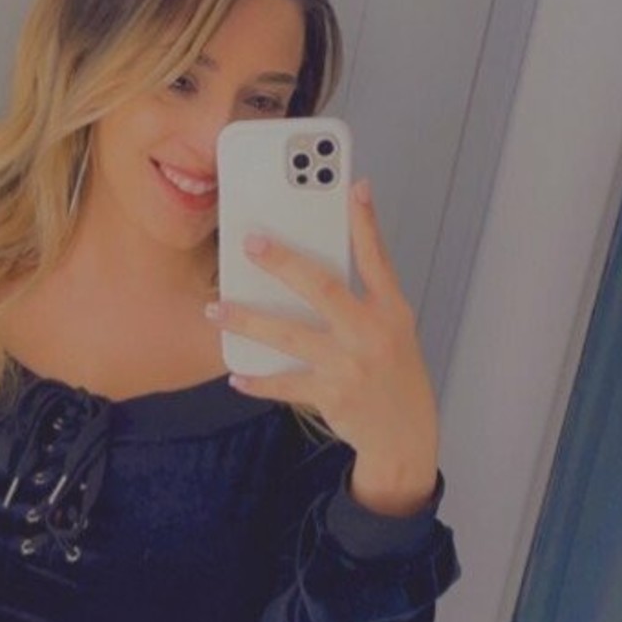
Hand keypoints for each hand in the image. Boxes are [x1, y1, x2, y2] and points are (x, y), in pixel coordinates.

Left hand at [207, 179, 438, 515]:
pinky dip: (259, 380)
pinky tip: (236, 373)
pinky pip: (285, 383)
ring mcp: (350, 365)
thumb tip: (329, 254)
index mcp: (391, 311)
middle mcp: (372, 333)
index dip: (365, 222)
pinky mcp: (332, 396)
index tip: (352, 186)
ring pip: (290, 336)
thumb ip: (368, 293)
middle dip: (284, 262)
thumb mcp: (394, 329)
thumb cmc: (393, 374)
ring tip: (217, 310)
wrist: (404, 435)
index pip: (377, 258)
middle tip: (250, 242)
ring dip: (249, 322)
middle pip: (324, 288)